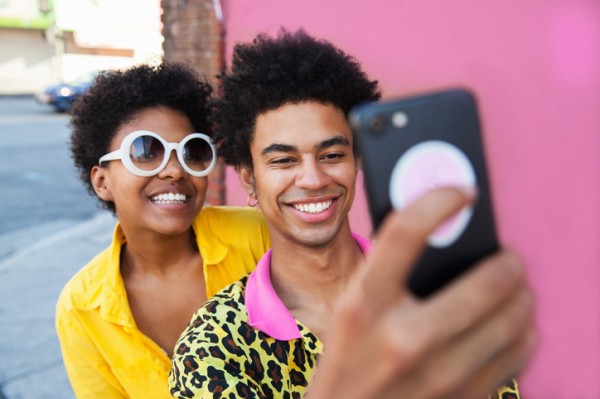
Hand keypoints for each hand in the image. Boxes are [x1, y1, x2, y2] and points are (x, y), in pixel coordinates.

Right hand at [309, 187, 535, 398]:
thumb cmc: (348, 356)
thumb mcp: (351, 307)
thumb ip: (385, 269)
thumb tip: (440, 225)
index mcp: (363, 305)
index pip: (403, 233)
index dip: (438, 201)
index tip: (462, 193)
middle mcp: (401, 339)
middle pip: (484, 283)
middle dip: (507, 263)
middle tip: (508, 258)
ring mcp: (436, 375)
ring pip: (511, 321)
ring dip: (521, 297)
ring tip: (515, 290)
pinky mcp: (461, 398)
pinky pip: (517, 357)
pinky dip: (522, 334)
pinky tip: (512, 327)